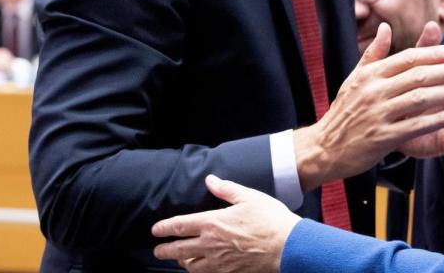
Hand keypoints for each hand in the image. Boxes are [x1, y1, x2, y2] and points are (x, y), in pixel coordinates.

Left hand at [153, 175, 298, 272]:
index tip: (155, 230)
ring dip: (182, 262)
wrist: (287, 246)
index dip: (165, 228)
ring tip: (180, 259)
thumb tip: (210, 180)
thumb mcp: (249, 197)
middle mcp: (211, 245)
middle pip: (179, 251)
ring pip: (191, 266)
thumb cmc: (270, 219)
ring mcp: (219, 262)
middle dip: (165, 250)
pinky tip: (202, 269)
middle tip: (158, 250)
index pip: (180, 226)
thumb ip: (226, 189)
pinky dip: (200, 272)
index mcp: (213, 223)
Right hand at [293, 22, 443, 192]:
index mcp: (370, 75)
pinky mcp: (382, 138)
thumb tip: (384, 27)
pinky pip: (416, 126)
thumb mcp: (354, 79)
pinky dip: (437, 119)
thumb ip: (373, 54)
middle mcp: (373, 91)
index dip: (435, 54)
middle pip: (418, 76)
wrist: (323, 148)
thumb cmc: (343, 112)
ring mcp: (377, 114)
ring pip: (420, 99)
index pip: (407, 58)